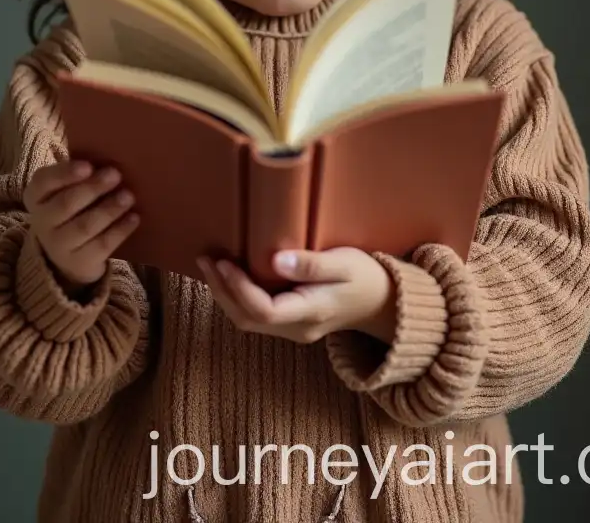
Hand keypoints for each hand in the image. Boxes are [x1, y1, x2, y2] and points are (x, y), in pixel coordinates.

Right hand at [23, 159, 138, 291]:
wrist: (68, 255)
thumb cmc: (74, 208)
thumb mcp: (67, 189)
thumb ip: (81, 174)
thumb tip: (111, 157)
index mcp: (37, 196)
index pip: (43, 182)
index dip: (65, 174)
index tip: (88, 166)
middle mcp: (42, 221)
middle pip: (66, 204)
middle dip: (92, 188)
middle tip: (116, 175)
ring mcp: (59, 245)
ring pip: (84, 226)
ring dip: (108, 210)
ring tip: (128, 196)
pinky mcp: (79, 263)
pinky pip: (101, 246)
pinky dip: (119, 231)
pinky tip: (134, 218)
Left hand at [197, 248, 397, 345]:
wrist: (383, 303)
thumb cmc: (365, 277)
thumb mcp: (345, 264)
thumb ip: (312, 264)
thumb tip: (276, 260)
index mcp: (310, 313)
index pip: (263, 309)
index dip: (239, 288)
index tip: (224, 261)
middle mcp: (297, 328)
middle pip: (248, 319)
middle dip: (222, 291)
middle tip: (206, 260)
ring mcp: (293, 330)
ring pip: (248, 321)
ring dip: (226, 295)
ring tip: (210, 265)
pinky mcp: (291, 323)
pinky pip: (256, 315)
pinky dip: (238, 297)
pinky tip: (229, 276)